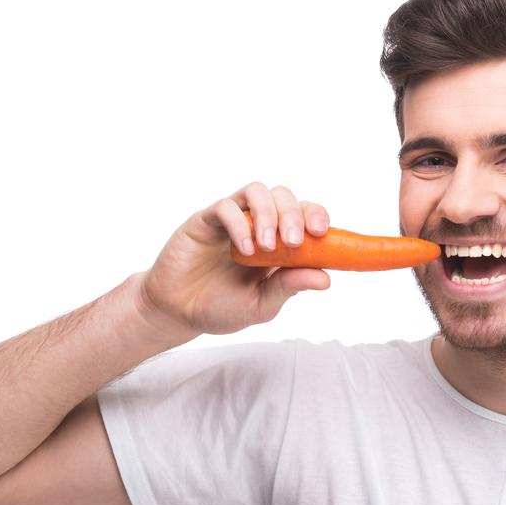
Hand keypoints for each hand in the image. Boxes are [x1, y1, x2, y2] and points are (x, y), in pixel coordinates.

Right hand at [138, 182, 331, 335]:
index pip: (303, 214)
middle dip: (294, 214)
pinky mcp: (205, 220)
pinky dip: (239, 224)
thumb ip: (289, 287)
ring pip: (257, 191)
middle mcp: (256, 224)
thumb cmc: (221, 307)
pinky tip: (243, 249)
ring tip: (268, 246)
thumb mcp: (262, 304)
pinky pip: (225, 207)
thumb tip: (326, 279)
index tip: (322, 232)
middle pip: (283, 196)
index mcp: (277, 242)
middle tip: (293, 242)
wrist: (179, 313)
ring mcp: (231, 220)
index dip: (316, 215)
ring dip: (268, 214)